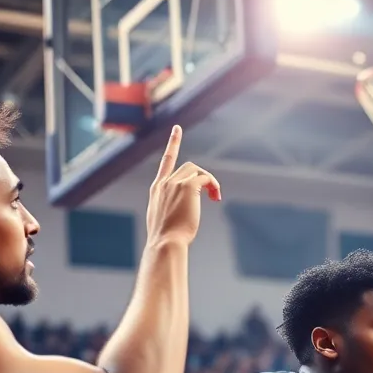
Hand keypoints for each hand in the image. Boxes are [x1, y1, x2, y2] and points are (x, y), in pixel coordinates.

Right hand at [145, 125, 221, 244]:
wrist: (165, 243)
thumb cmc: (167, 239)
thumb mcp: (164, 220)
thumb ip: (171, 208)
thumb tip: (182, 211)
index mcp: (156, 189)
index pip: (166, 162)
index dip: (173, 144)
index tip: (178, 129)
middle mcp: (164, 183)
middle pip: (188, 167)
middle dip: (203, 178)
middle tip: (213, 196)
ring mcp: (174, 183)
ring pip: (197, 171)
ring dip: (209, 182)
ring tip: (214, 197)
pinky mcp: (187, 186)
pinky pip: (206, 178)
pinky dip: (214, 185)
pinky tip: (215, 198)